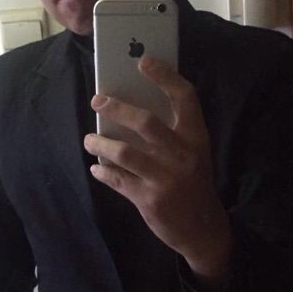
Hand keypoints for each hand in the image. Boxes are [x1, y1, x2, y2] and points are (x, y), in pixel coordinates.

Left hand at [83, 55, 232, 290]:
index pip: (184, 97)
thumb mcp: (193, 153)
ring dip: (101, 144)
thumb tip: (130, 108)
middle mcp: (184, 155)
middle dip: (117, 109)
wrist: (203, 229)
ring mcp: (167, 179)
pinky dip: (104, 172)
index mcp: (196, 137)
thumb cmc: (193, 181)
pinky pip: (119, 180)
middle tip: (97, 100)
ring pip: (126, 153)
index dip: (165, 76)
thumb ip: (171, 132)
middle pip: (146, 122)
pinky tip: (97, 167)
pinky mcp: (151, 201)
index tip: (143, 61)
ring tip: (89, 140)